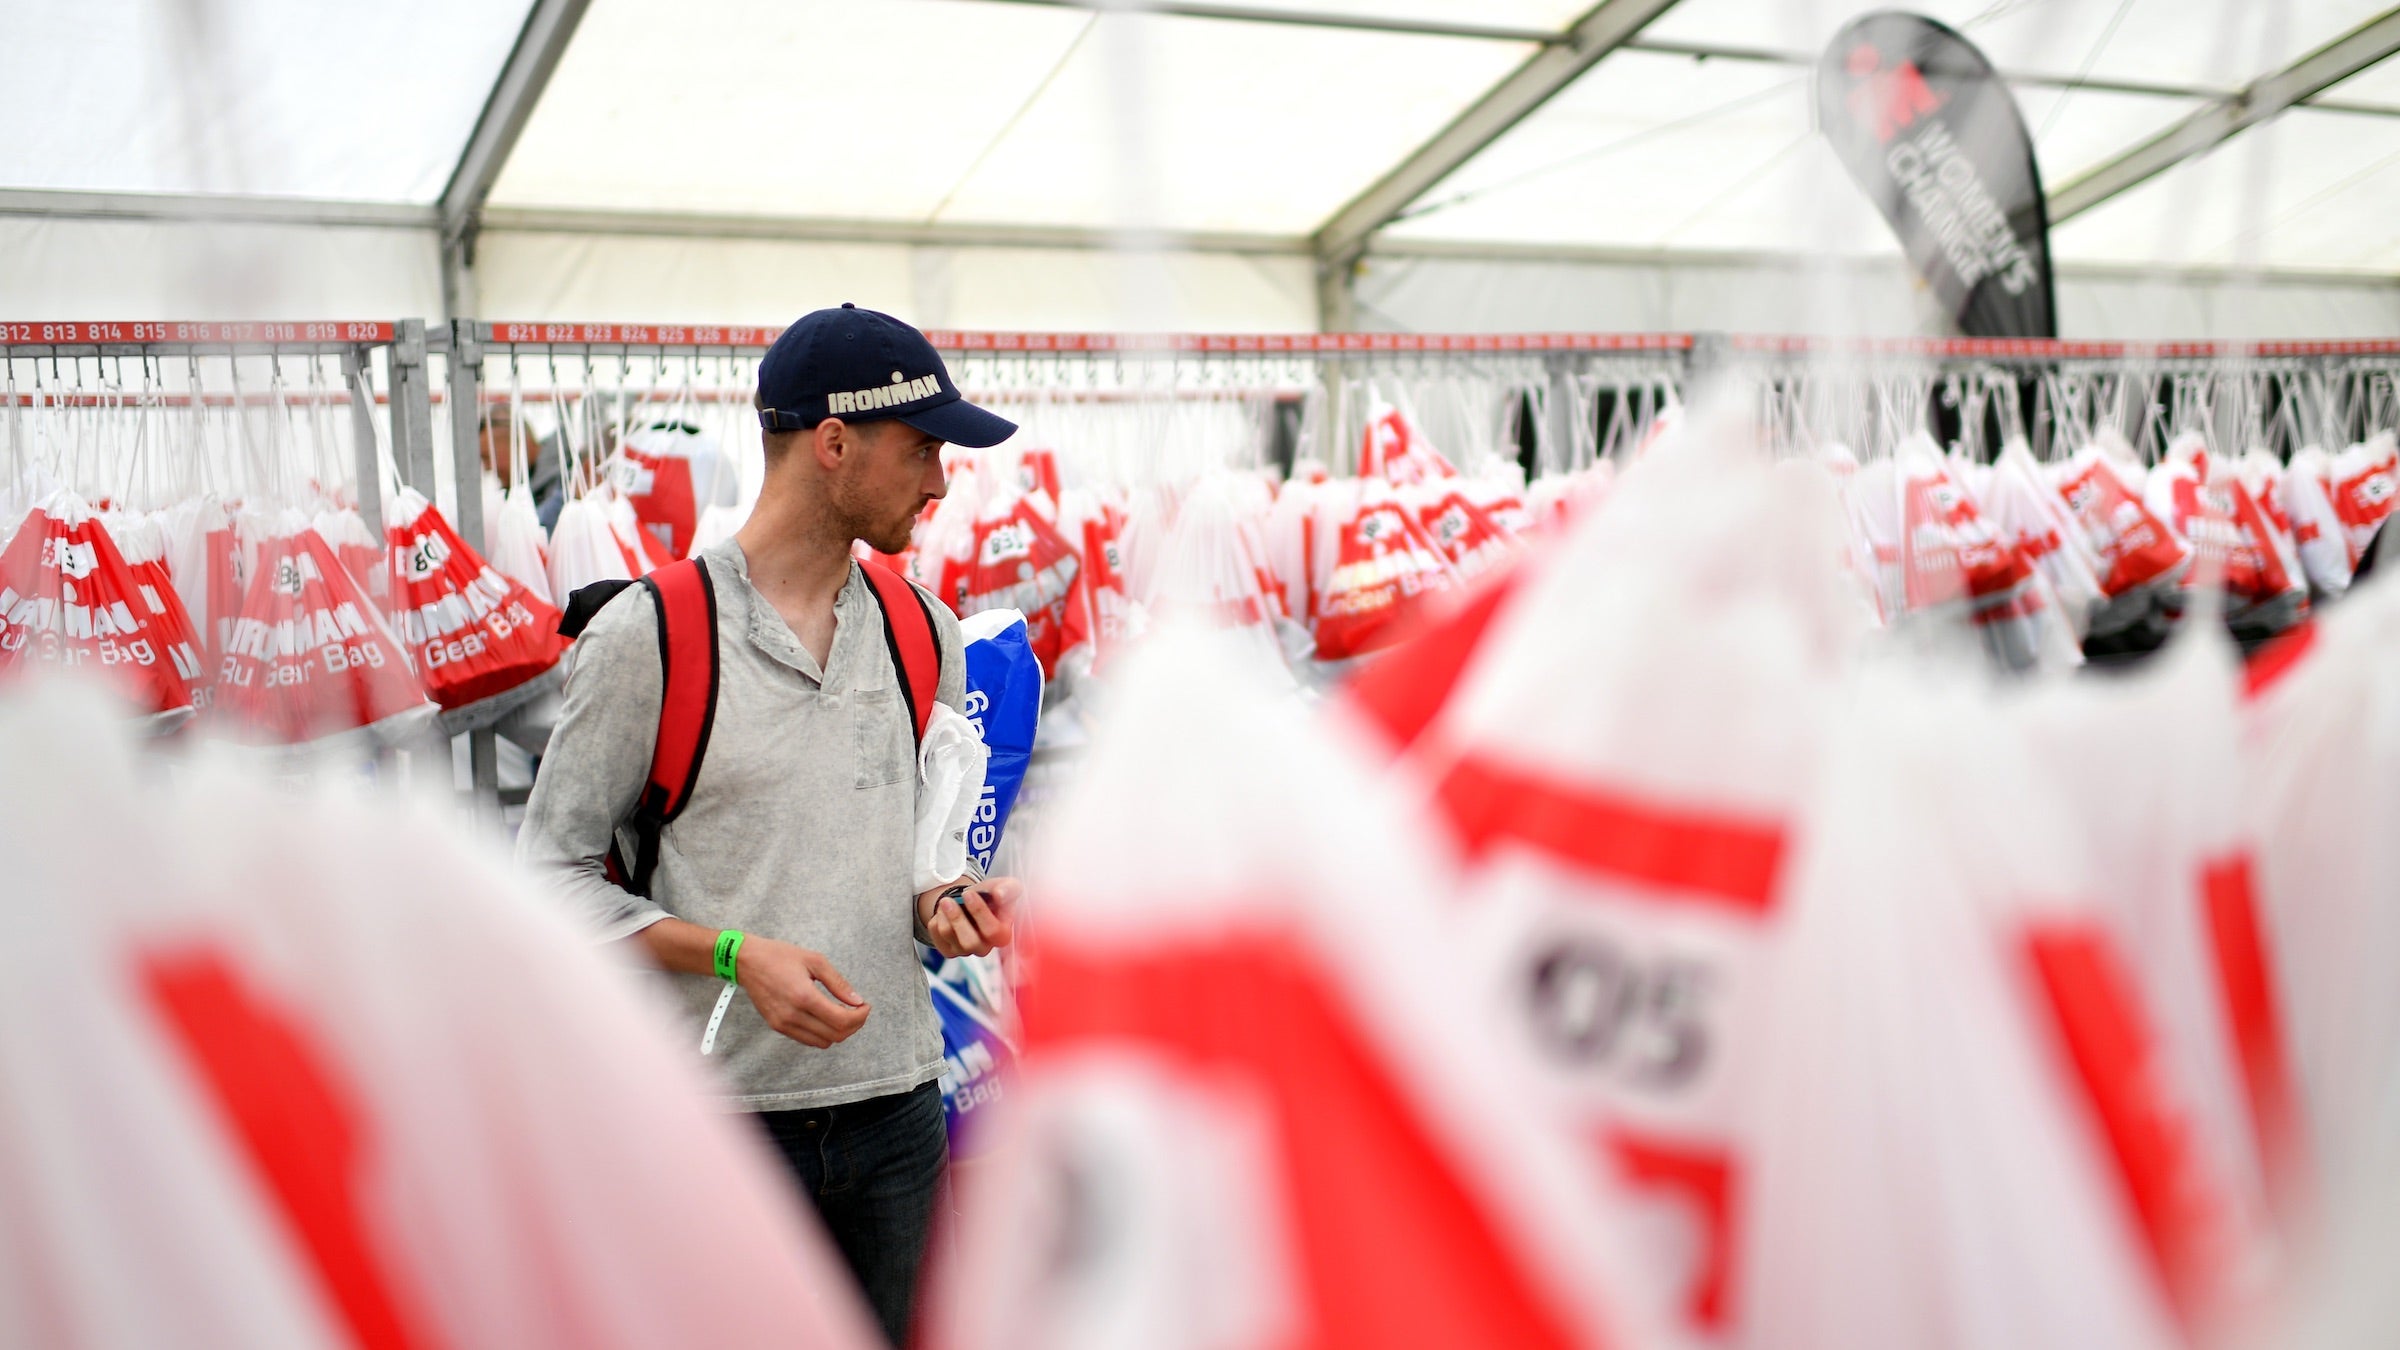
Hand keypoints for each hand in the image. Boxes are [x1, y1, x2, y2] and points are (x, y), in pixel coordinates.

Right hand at [735, 936, 869, 1048]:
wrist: (746, 961)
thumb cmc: (779, 956)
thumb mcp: (814, 960)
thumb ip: (838, 983)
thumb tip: (857, 1001)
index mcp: (804, 996)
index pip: (841, 1020)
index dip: (860, 1017)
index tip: (865, 1006)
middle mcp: (793, 1015)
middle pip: (835, 1035)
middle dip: (854, 1025)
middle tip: (858, 1010)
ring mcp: (783, 1024)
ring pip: (822, 1042)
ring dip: (838, 1032)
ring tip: (843, 1013)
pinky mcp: (777, 1027)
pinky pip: (808, 1040)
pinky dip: (822, 1033)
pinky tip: (825, 1017)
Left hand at [918, 876, 1019, 958]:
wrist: (971, 901)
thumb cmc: (990, 896)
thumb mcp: (1004, 887)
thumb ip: (1008, 889)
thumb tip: (1000, 895)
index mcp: (1002, 935)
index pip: (993, 932)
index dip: (979, 912)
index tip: (968, 894)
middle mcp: (985, 947)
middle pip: (970, 942)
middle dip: (957, 918)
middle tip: (948, 900)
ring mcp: (965, 951)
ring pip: (949, 936)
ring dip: (944, 914)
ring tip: (946, 901)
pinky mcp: (949, 951)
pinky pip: (936, 937)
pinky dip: (936, 920)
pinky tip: (943, 913)